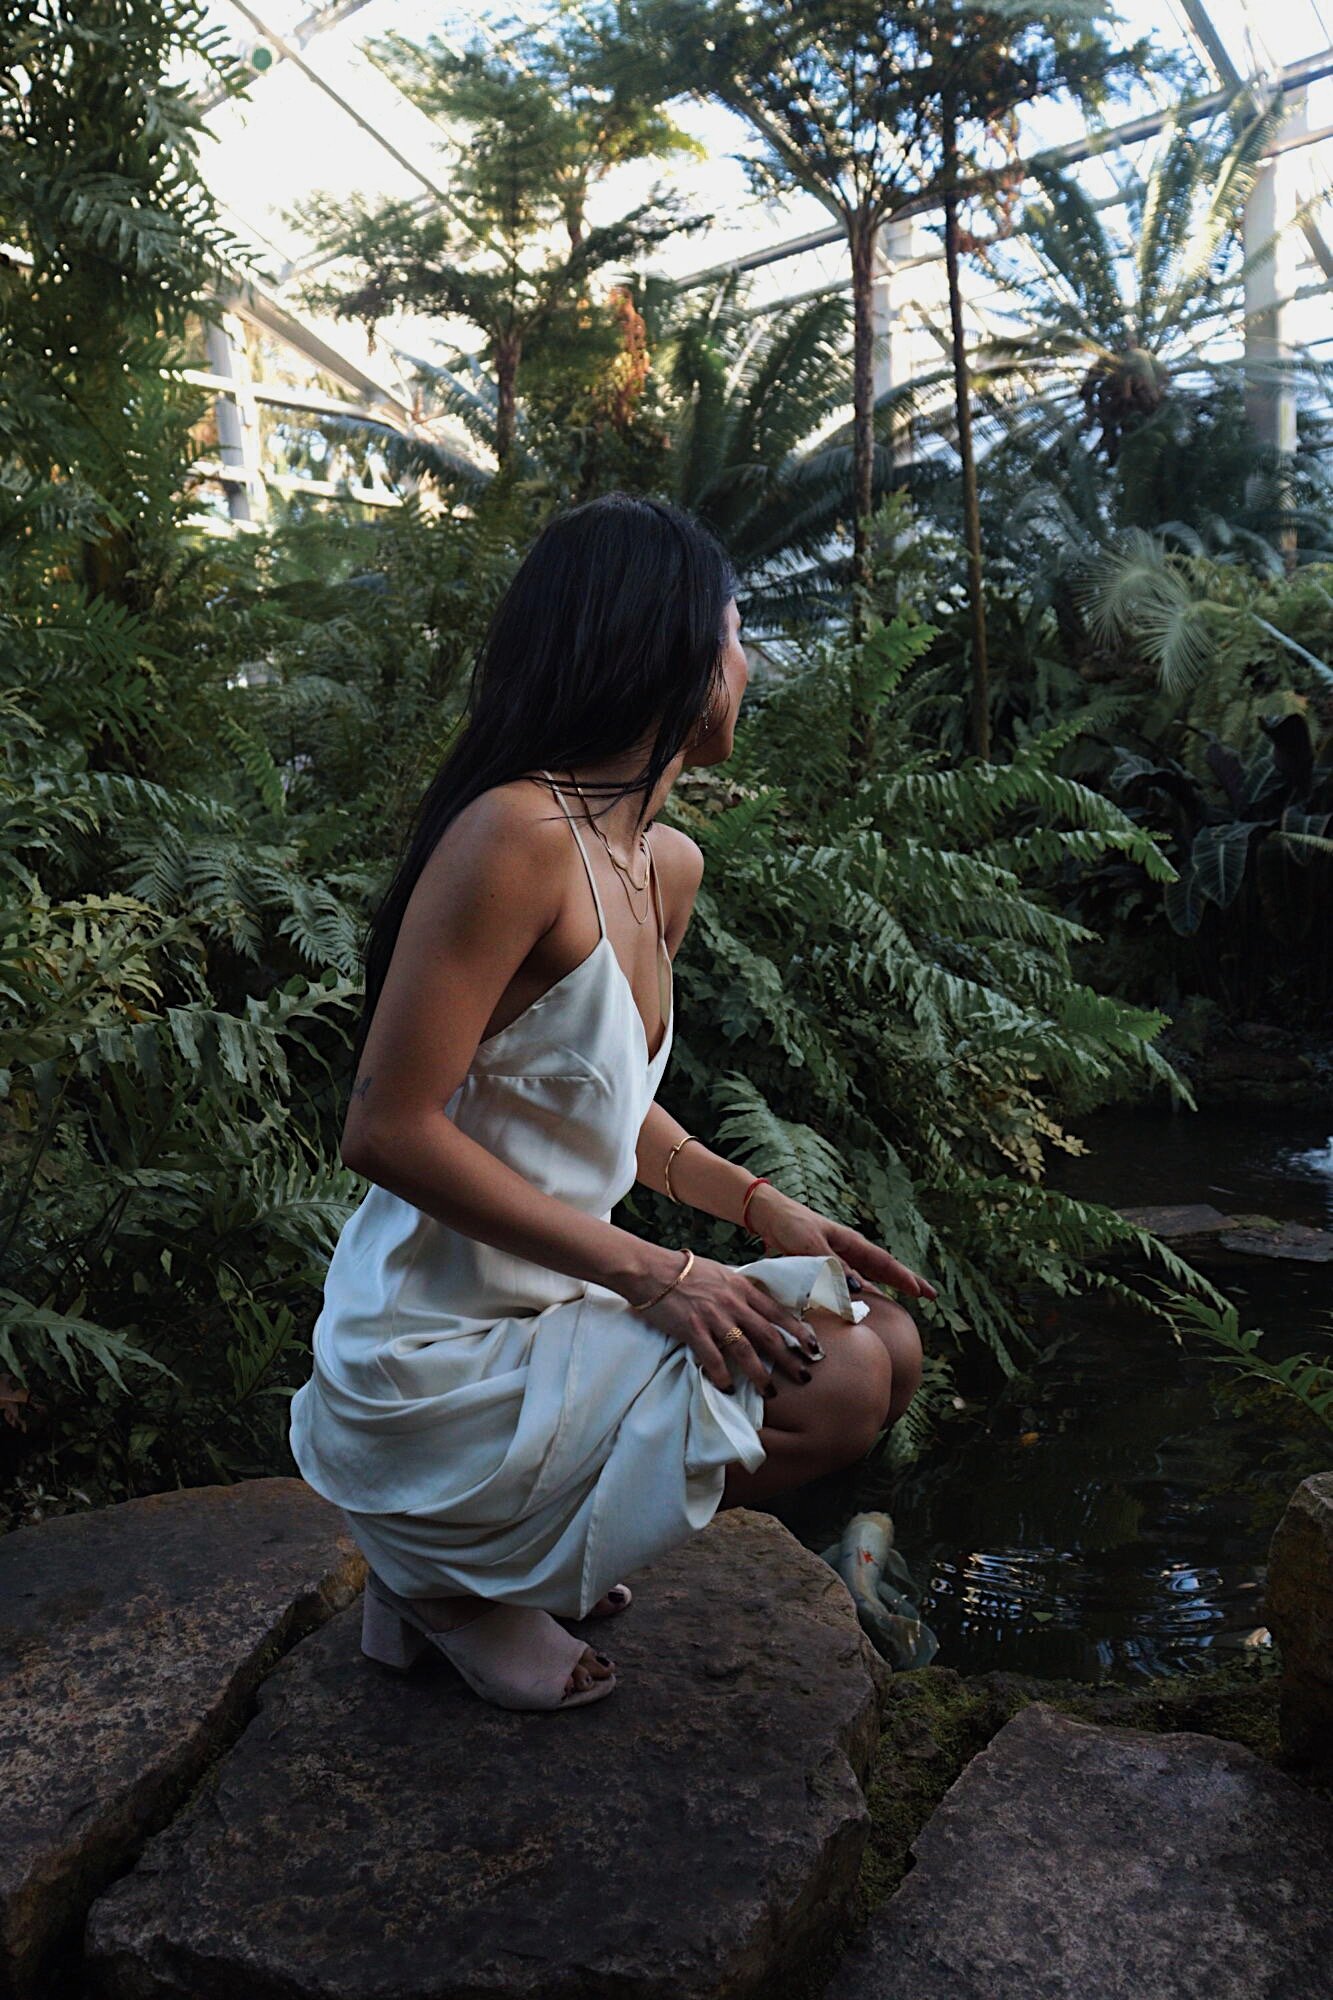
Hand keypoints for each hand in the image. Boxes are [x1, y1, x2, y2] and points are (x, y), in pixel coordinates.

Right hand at [634, 1252, 822, 1396]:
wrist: (652, 1270)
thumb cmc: (686, 1271)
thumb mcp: (722, 1274)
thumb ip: (740, 1291)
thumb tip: (757, 1305)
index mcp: (742, 1288)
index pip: (777, 1312)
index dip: (798, 1331)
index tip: (814, 1346)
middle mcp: (733, 1303)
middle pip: (768, 1335)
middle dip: (788, 1358)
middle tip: (804, 1376)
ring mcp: (714, 1317)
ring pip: (745, 1351)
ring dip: (759, 1374)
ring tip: (769, 1392)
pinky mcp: (693, 1330)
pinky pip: (712, 1358)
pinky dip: (722, 1375)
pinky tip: (727, 1387)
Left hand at [746, 1186, 937, 1302]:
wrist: (769, 1215)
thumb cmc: (791, 1224)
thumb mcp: (812, 1245)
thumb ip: (832, 1267)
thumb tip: (857, 1288)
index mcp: (850, 1242)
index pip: (884, 1263)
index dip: (903, 1278)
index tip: (922, 1292)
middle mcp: (848, 1251)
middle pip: (883, 1270)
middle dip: (906, 1282)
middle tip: (931, 1296)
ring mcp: (838, 1259)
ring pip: (868, 1277)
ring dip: (885, 1290)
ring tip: (906, 1302)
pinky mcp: (823, 1267)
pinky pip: (848, 1283)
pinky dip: (860, 1293)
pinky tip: (865, 1303)